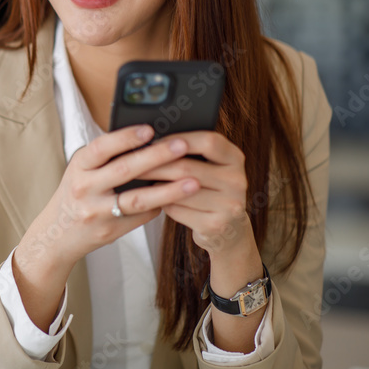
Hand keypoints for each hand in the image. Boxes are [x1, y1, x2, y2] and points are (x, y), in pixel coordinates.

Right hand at [11, 123, 199, 329]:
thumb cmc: (76, 194)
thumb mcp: (81, 170)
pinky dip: (160, 206)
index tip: (150, 129)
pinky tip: (178, 198)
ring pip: (137, 199)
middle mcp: (85, 188)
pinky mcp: (110, 231)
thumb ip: (106, 157)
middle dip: (156, 156)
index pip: (102, 147)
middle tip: (182, 146)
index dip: (126, 137)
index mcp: (78, 167)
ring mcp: (97, 212)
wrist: (57, 235)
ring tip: (193, 181)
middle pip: (124, 170)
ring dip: (168, 190)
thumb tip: (146, 138)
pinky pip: (141, 216)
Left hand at [120, 130, 251, 257]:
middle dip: (155, 164)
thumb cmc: (208, 190)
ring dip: (154, 185)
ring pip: (180, 190)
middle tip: (130, 162)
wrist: (228, 229)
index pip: (209, 142)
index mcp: (235, 159)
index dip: (178, 139)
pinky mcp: (215, 225)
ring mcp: (229, 205)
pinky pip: (178, 210)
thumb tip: (150, 141)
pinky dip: (162, 203)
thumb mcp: (209, 168)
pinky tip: (151, 199)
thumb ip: (190, 153)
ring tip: (136, 179)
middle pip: (188, 168)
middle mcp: (237, 181)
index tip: (154, 140)